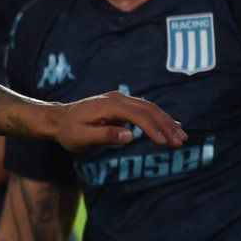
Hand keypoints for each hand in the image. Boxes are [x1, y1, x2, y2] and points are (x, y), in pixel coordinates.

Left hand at [47, 90, 184, 152]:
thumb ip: (105, 136)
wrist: (58, 120)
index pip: (137, 115)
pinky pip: (144, 110)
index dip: (152, 128)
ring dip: (166, 122)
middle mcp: (117, 98)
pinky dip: (159, 119)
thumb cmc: (68, 131)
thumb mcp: (82, 137)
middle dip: (166, 125)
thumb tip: (130, 136)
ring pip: (150, 108)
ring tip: (181, 137)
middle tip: (181, 141)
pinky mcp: (122, 105)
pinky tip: (171, 127)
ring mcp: (121, 100)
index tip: (164, 142)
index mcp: (109, 105)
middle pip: (148, 109)